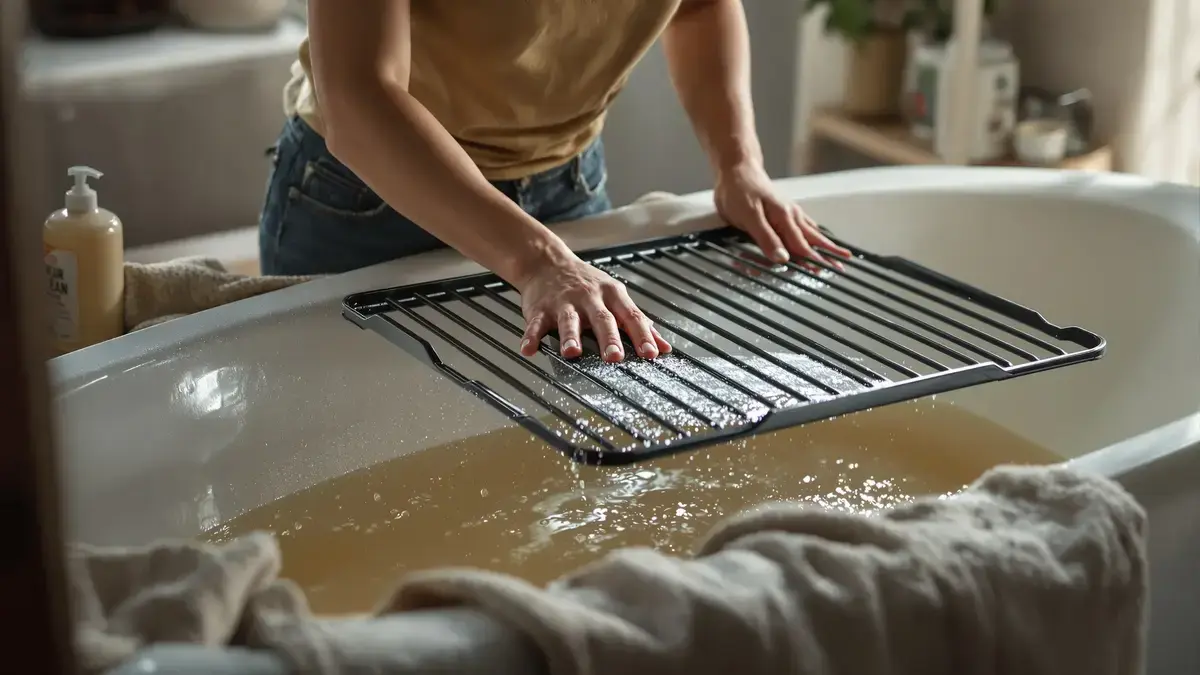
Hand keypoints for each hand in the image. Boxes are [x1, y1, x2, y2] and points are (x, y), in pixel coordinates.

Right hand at [515, 255, 671, 362]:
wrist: (548, 262)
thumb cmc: (587, 285)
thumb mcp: (616, 297)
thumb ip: (640, 323)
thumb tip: (665, 347)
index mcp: (612, 295)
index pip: (631, 316)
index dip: (642, 335)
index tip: (651, 354)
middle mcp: (589, 297)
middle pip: (602, 319)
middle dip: (609, 338)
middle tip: (615, 356)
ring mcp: (564, 303)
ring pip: (569, 321)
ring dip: (571, 337)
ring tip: (572, 353)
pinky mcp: (540, 308)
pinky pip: (536, 324)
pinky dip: (531, 337)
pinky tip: (529, 349)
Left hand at [714, 162, 850, 268]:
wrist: (738, 168)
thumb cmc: (739, 190)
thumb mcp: (749, 216)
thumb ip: (766, 238)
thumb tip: (783, 258)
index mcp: (785, 218)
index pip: (802, 246)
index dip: (813, 262)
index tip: (825, 272)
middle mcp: (791, 215)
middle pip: (813, 239)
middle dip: (829, 254)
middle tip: (841, 266)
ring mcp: (789, 211)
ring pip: (811, 231)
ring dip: (825, 244)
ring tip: (838, 253)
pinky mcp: (784, 209)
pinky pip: (804, 223)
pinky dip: (814, 232)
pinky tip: (817, 234)